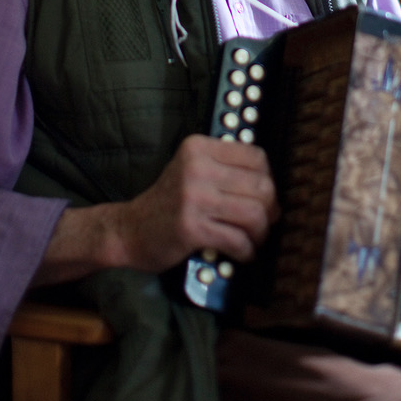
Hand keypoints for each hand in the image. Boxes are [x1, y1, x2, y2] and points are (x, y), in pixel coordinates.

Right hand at [113, 133, 279, 272]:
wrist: (129, 229)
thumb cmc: (168, 201)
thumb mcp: (191, 170)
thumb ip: (224, 167)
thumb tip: (271, 183)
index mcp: (198, 148)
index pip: (256, 156)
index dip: (268, 178)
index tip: (263, 195)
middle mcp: (196, 168)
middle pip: (261, 186)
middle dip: (270, 209)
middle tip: (265, 220)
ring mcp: (193, 198)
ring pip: (254, 214)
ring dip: (261, 232)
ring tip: (254, 238)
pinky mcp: (192, 228)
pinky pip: (238, 240)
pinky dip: (246, 250)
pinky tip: (241, 253)